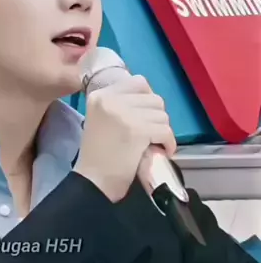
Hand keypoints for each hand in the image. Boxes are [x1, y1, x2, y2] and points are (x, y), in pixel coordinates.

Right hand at [74, 75, 175, 202]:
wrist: (93, 180)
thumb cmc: (98, 154)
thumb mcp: (101, 118)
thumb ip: (120, 104)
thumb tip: (149, 99)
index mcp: (100, 95)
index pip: (138, 82)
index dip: (148, 99)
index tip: (146, 115)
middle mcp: (111, 100)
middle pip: (154, 99)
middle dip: (156, 117)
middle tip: (149, 134)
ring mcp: (124, 114)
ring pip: (162, 115)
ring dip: (162, 130)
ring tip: (152, 143)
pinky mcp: (138, 130)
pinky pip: (165, 131)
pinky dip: (169, 143)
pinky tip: (161, 151)